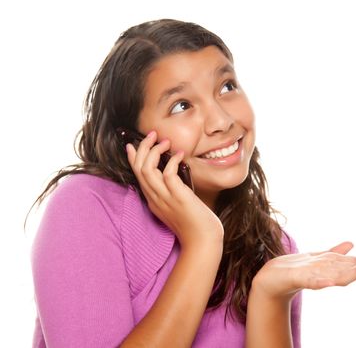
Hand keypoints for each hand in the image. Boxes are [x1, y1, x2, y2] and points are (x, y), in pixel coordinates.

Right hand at [126, 131, 223, 248]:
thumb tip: (175, 177)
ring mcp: (165, 198)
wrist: (203, 242)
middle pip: (139, 169)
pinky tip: (180, 154)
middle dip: (142, 148)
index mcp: (153, 201)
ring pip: (147, 170)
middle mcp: (155, 199)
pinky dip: (172, 161)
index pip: (137, 176)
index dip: (133, 158)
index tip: (132, 145)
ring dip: (154, 151)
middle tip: (152, 135)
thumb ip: (172, 193)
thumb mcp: (177, 207)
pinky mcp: (178, 198)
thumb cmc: (195, 225)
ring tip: (165, 141)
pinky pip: (168, 174)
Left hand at [252, 241, 355, 299]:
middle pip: (351, 271)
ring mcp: (314, 277)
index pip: (355, 264)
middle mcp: (326, 274)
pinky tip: (331, 281)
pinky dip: (322, 281)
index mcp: (331, 268)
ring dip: (352, 272)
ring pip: (336, 276)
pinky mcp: (299, 279)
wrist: (273, 279)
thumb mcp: (317, 257)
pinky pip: (312, 281)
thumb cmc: (296, 269)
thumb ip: (334, 253)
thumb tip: (351, 244)